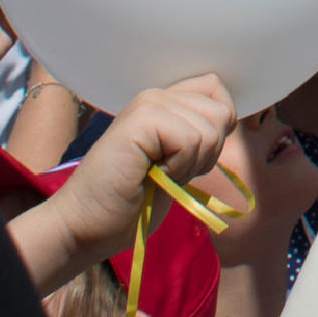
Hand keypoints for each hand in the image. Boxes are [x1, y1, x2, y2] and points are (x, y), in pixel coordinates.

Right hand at [43, 75, 239, 271]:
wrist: (86, 226)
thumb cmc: (131, 202)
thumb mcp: (177, 163)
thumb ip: (198, 134)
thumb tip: (230, 119)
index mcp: (165, 102)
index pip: (217, 90)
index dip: (216, 129)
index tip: (187, 158)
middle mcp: (156, 95)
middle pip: (221, 112)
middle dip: (206, 153)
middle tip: (169, 171)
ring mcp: (148, 104)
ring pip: (210, 128)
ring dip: (191, 163)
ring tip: (158, 174)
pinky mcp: (141, 120)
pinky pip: (191, 140)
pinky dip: (179, 168)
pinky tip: (150, 175)